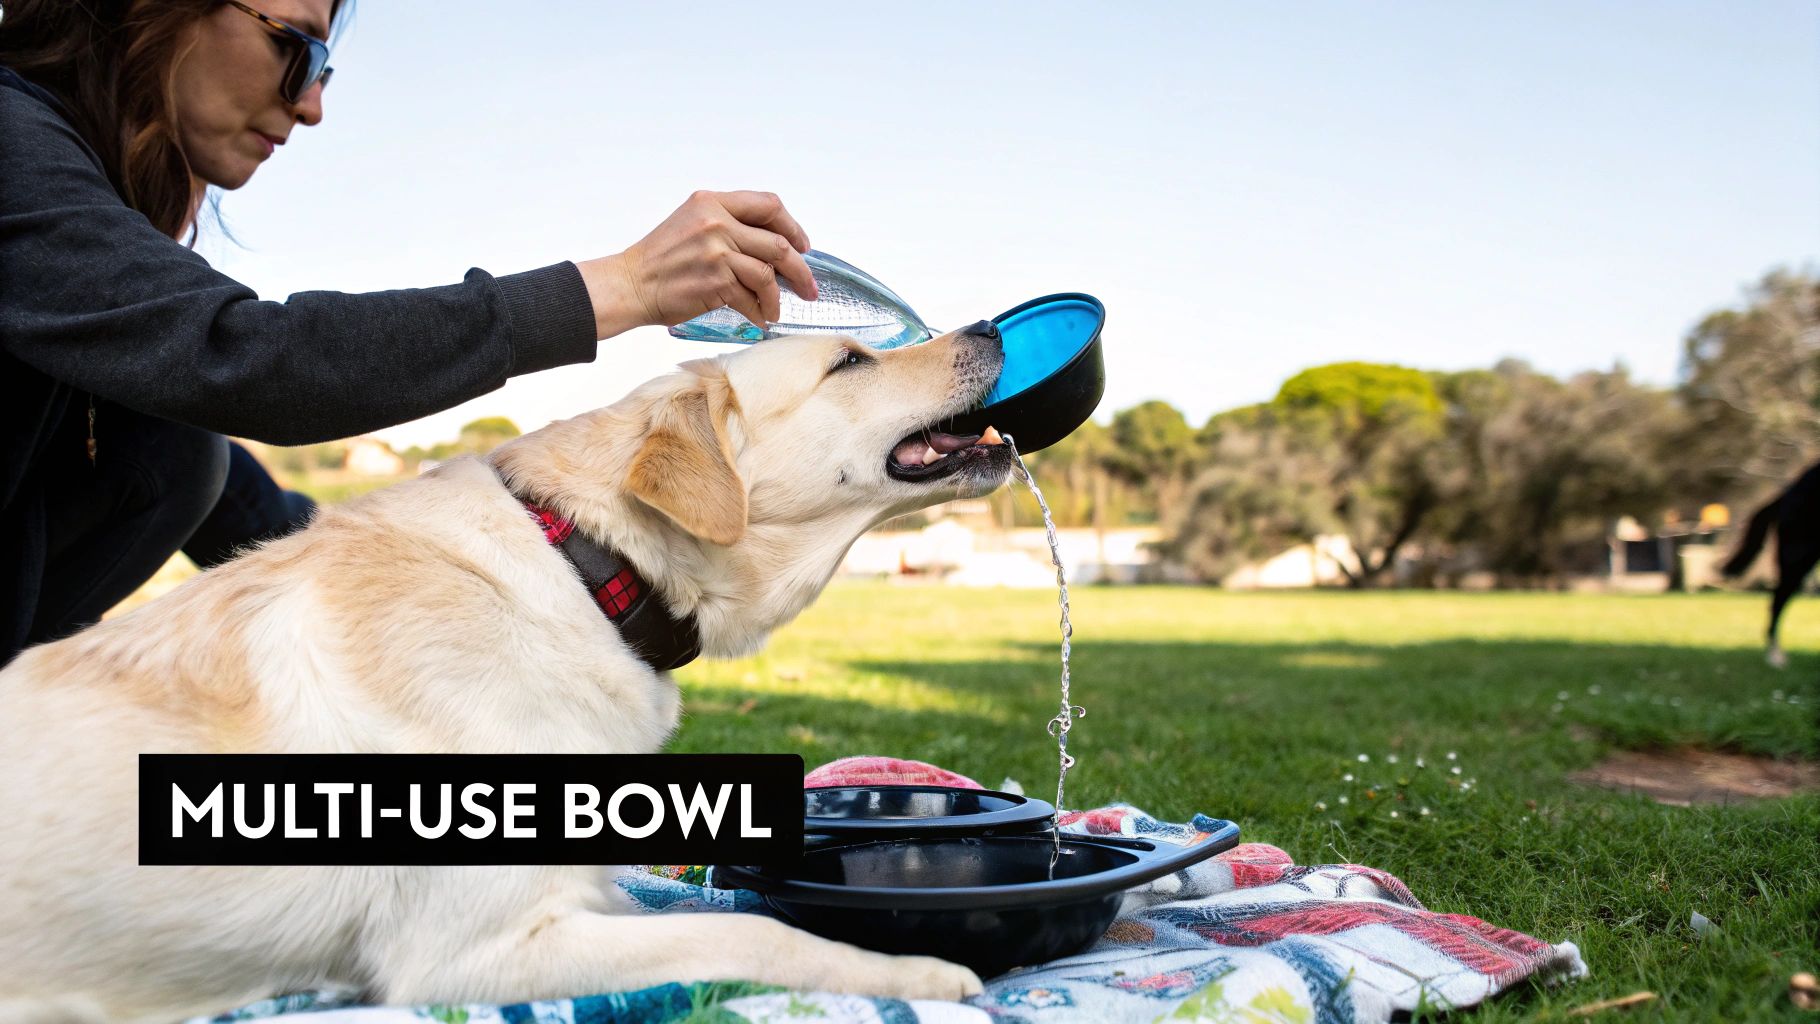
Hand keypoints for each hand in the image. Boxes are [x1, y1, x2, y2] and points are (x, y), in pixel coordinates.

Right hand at [578, 190, 818, 339]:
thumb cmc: (660, 260)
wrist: (631, 284)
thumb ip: (729, 226)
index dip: (792, 226)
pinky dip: (760, 312)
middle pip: (778, 243)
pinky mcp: (716, 281)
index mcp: (712, 202)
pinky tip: (760, 319)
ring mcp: (717, 251)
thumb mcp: (692, 224)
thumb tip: (773, 248)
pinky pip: (752, 298)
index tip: (802, 245)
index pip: (768, 205)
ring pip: (769, 274)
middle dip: (800, 270)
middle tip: (808, 288)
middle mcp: (716, 222)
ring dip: (778, 298)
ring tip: (775, 310)